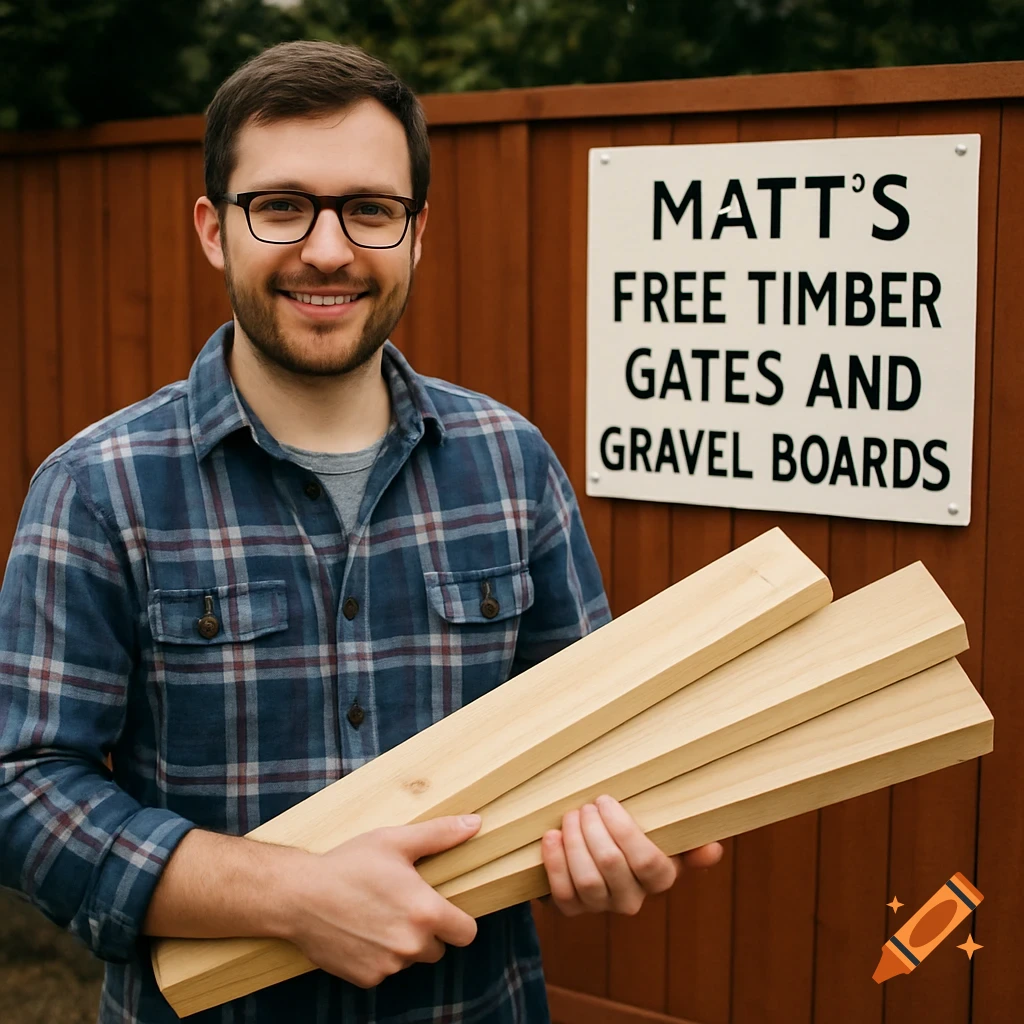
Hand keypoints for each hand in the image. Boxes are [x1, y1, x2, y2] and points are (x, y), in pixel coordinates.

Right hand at [281, 814, 480, 987]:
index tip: (445, 910)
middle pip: (438, 948)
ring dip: (401, 944)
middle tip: (402, 905)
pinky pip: (385, 971)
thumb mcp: (395, 841)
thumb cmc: (349, 864)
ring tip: (377, 914)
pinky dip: (378, 956)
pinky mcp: (366, 978)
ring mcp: (388, 965)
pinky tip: (361, 931)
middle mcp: (411, 944)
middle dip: (427, 931)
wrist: (299, 895)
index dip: (459, 922)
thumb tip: (474, 822)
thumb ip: (440, 835)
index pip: (467, 933)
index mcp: (425, 912)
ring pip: (410, 959)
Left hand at [541, 795, 722, 916]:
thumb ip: (688, 840)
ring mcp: (601, 906)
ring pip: (586, 880)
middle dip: (593, 829)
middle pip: (611, 865)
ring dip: (574, 842)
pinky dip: (555, 863)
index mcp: (660, 878)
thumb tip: (713, 849)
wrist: (597, 855)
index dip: (623, 829)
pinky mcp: (573, 910)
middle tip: (587, 806)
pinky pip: (563, 893)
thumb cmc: (634, 837)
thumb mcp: (664, 835)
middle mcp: (632, 898)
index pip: (648, 860)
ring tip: (571, 816)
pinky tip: (551, 837)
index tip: (606, 800)